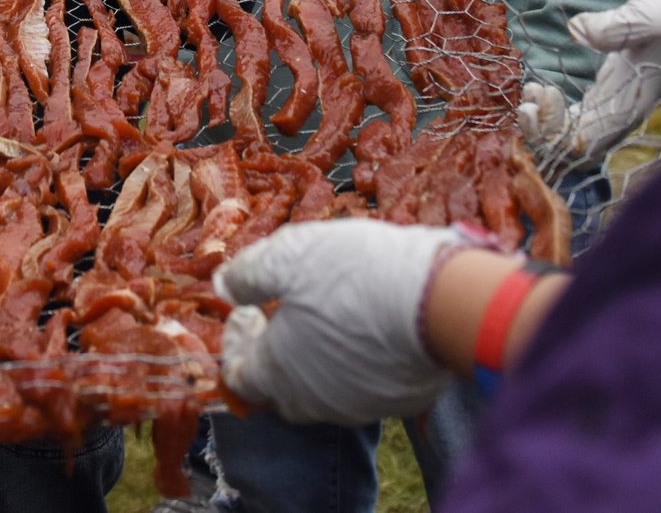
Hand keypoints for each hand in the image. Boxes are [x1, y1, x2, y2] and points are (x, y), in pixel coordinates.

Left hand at [214, 220, 464, 425]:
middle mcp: (313, 399)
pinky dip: (353, 364)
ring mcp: (358, 406)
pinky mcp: (397, 402)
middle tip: (278, 316)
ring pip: (322, 393)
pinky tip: (363, 331)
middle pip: (279, 390)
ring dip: (313, 360)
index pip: (239, 375)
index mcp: (278, 370)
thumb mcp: (288, 255)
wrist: (437, 301)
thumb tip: (223, 285)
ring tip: (321, 321)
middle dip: (272, 355)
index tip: (244, 310)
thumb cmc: (353, 273)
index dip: (235, 343)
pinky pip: (363, 388)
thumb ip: (248, 273)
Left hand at [519, 0, 660, 162]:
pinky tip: (539, 88)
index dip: (556, 132)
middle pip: (578, 145)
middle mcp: (627, 105)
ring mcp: (621, 94)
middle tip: (523, 103)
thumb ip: (616, 28)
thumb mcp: (647, 13)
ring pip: (578, 131)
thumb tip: (578, 31)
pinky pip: (581, 110)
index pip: (588, 144)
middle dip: (545, 133)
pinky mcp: (616, 78)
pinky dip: (556, 107)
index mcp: (634, 101)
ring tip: (528, 95)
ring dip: (548, 123)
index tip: (541, 95)